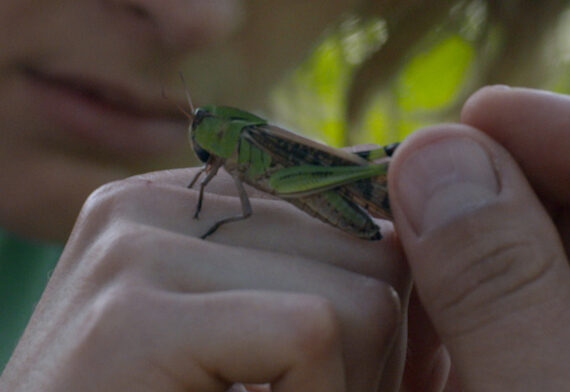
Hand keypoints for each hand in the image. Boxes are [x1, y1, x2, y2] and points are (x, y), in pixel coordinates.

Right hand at [0, 168, 414, 390]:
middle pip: (375, 248)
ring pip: (364, 296)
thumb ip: (318, 277)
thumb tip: (440, 196)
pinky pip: (314, 333)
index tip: (317, 376)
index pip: (359, 206)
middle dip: (373, 360)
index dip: (379, 315)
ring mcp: (130, 247)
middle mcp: (148, 201)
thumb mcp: (255, 348)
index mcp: (181, 202)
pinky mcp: (129, 317)